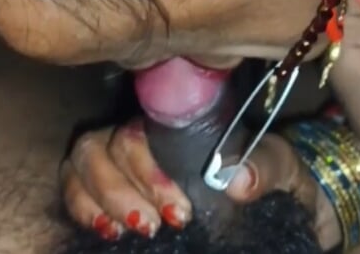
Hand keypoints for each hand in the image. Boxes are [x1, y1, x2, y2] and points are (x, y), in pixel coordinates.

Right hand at [60, 117, 340, 247]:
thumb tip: (238, 182)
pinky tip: (106, 233)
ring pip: (77, 166)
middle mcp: (139, 141)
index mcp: (174, 125)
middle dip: (117, 189)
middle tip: (153, 227)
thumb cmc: (272, 176)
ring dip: (94, 201)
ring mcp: (121, 169)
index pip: (135, 132)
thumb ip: (263, 167)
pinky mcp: (114, 199)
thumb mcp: (279, 167)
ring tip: (124, 233)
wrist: (283, 203)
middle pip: (96, 147)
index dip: (144, 170)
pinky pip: (76, 194)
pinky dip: (82, 210)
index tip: (178, 211)